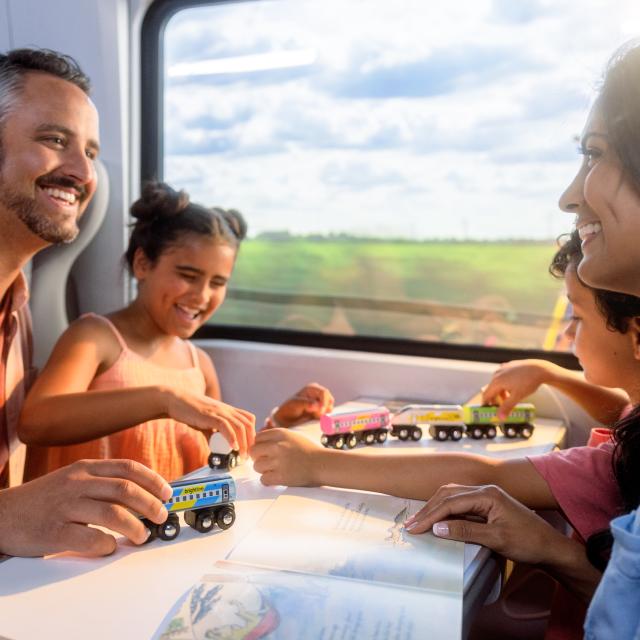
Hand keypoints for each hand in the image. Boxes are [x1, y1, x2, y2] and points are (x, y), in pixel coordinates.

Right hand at [0, 459, 172, 556]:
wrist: (1, 515)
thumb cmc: (44, 499)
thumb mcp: (73, 479)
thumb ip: (102, 482)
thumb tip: (141, 494)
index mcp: (85, 468)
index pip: (128, 468)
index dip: (153, 480)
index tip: (167, 493)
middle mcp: (77, 483)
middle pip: (126, 489)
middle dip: (151, 504)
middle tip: (161, 516)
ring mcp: (65, 506)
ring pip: (112, 513)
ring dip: (135, 527)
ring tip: (142, 536)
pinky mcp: (53, 531)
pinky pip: (88, 539)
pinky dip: (106, 545)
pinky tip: (110, 547)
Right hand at [166, 389, 254, 455]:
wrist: (175, 400)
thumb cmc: (190, 411)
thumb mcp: (206, 422)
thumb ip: (212, 433)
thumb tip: (215, 448)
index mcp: (228, 410)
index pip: (249, 419)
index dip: (253, 433)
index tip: (250, 447)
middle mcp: (227, 409)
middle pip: (248, 424)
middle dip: (251, 441)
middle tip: (248, 456)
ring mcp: (219, 411)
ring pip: (240, 426)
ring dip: (244, 443)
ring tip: (242, 456)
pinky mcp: (210, 415)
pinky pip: (225, 426)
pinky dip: (232, 438)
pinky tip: (234, 447)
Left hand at [250, 428, 324, 485]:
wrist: (323, 464)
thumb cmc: (309, 451)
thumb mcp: (292, 436)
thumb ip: (275, 437)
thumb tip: (257, 442)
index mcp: (280, 433)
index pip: (257, 438)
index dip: (259, 446)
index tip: (264, 452)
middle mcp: (278, 445)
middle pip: (253, 451)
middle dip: (258, 458)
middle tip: (267, 462)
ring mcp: (279, 461)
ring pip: (257, 466)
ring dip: (263, 470)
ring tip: (275, 470)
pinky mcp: (281, 476)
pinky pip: (263, 479)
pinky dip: (268, 481)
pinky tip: (277, 477)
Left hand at [269, 383, 334, 427]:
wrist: (286, 419)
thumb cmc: (289, 409)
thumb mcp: (295, 404)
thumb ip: (306, 404)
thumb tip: (316, 405)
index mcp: (312, 388)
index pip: (324, 392)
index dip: (324, 402)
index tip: (320, 413)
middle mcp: (319, 394)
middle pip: (330, 400)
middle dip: (324, 409)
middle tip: (315, 416)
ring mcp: (321, 403)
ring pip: (330, 409)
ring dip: (323, 414)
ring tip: (312, 417)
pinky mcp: (322, 412)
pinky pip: (328, 416)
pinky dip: (323, 419)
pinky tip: (314, 419)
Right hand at [404, 483, 567, 564]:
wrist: (550, 547)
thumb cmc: (528, 542)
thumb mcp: (496, 539)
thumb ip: (466, 531)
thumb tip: (438, 529)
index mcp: (487, 494)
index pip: (451, 502)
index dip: (431, 516)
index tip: (415, 529)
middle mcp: (484, 490)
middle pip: (448, 495)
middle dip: (428, 510)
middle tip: (411, 525)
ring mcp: (485, 496)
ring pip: (452, 497)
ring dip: (434, 509)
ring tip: (418, 522)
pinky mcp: (486, 505)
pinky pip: (459, 504)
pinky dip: (445, 511)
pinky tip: (437, 520)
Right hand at [481, 359, 558, 418]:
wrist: (540, 368)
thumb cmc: (528, 382)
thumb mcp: (517, 397)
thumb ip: (507, 407)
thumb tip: (500, 417)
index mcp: (496, 381)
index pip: (486, 395)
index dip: (486, 404)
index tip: (488, 411)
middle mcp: (497, 373)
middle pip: (492, 389)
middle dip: (496, 399)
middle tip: (502, 407)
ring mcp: (503, 368)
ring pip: (498, 383)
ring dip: (501, 393)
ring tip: (510, 399)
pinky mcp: (509, 365)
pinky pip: (503, 377)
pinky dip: (505, 385)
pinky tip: (514, 388)